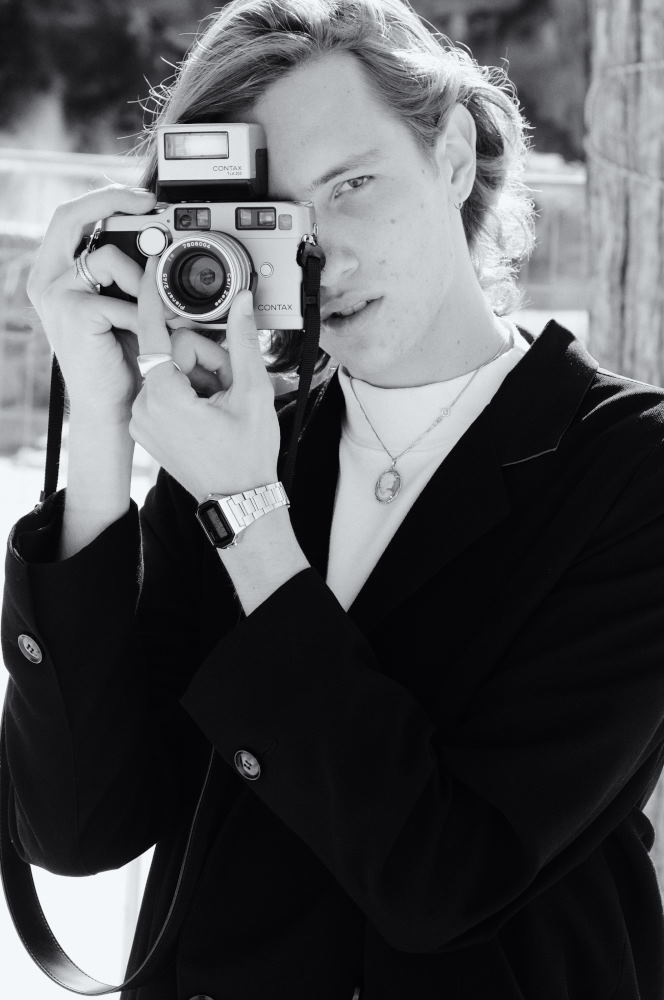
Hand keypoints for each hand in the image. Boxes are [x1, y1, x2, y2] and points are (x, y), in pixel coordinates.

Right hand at [26, 184, 159, 422]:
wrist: (111, 407)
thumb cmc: (119, 358)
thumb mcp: (121, 304)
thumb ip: (126, 272)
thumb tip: (157, 240)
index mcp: (55, 271)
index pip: (71, 216)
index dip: (105, 198)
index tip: (143, 197)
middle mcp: (46, 278)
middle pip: (72, 215)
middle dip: (114, 202)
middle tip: (151, 205)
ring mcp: (55, 294)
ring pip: (109, 257)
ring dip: (144, 282)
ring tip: (160, 311)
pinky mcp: (73, 312)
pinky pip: (123, 297)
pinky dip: (144, 316)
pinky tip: (148, 335)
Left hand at [129, 257, 280, 500]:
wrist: (240, 500)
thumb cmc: (247, 456)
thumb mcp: (252, 392)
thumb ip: (243, 341)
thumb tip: (243, 302)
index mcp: (165, 396)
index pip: (153, 330)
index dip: (152, 295)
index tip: (151, 267)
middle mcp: (145, 407)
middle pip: (172, 352)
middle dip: (205, 359)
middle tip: (230, 384)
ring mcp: (143, 420)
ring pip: (169, 371)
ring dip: (199, 376)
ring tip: (222, 403)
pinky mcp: (146, 428)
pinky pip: (163, 391)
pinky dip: (187, 391)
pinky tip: (209, 410)